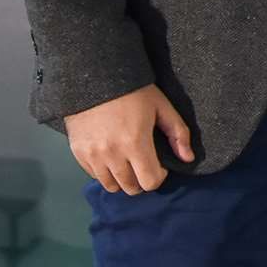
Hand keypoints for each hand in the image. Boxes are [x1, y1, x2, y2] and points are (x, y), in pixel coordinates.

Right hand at [64, 84, 194, 193]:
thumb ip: (178, 134)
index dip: (159, 177)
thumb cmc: (133, 92)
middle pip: (131, 188)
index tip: (160, 165)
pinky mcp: (78, 153)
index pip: (150, 182)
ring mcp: (92, 155)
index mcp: (135, 143)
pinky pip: (94, 176)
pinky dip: (105, 173)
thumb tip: (188, 158)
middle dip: (142, 180)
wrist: (95, 78)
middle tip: (145, 164)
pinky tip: (112, 157)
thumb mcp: (162, 107)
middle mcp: (112, 154)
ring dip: (123, 179)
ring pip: (111, 185)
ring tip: (129, 162)